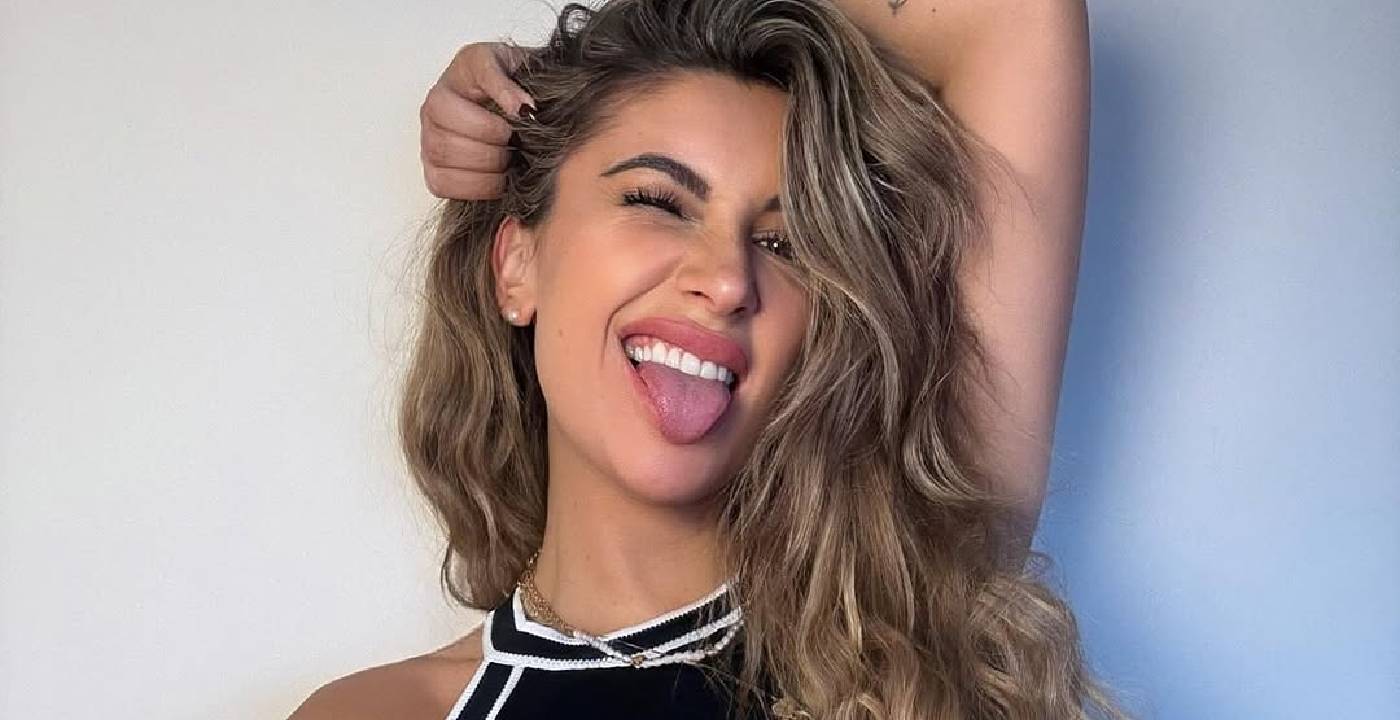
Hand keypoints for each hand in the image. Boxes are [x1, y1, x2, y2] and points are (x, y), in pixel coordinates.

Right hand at [419, 42, 535, 199]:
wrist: (516, 94)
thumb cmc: (509, 78)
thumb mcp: (509, 64)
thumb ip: (508, 84)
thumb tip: (521, 110)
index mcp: (447, 86)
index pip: (446, 111)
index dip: (484, 126)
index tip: (513, 127)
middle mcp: (431, 114)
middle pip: (443, 145)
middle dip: (488, 153)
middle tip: (515, 149)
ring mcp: (430, 142)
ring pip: (441, 166)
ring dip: (483, 172)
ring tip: (509, 163)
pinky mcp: (435, 168)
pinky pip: (441, 185)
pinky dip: (473, 188)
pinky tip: (497, 179)